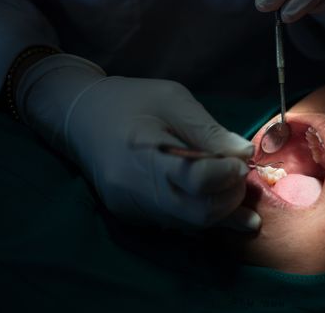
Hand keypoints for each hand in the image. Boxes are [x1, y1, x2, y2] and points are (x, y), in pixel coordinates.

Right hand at [17, 55, 259, 230]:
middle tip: (239, 174)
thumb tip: (244, 154)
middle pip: (199, 213)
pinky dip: (201, 213)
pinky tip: (217, 200)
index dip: (227, 174)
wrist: (79, 119)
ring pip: (191, 225)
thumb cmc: (128, 101)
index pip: (197, 180)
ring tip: (233, 186)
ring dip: (221, 209)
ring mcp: (133, 209)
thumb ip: (208, 129)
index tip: (240, 160)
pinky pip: (176, 223)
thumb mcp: (172, 99)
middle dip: (230, 198)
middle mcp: (136, 192)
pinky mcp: (133, 216)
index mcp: (144, 155)